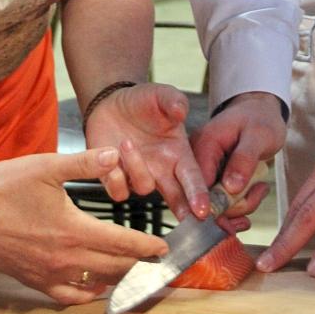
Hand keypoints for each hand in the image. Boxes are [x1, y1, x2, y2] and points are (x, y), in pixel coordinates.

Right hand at [0, 148, 168, 305]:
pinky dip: (88, 293)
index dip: (147, 247)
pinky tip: (95, 286)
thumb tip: (115, 155)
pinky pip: (68, 297)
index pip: (122, 245)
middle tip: (157, 261)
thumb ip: (85, 163)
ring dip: (117, 278)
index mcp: (73, 232)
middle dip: (139, 264)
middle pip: (114, 268)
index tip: (165, 248)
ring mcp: (48, 275)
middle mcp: (64, 260)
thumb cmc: (3, 187)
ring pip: (95, 284)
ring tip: (133, 270)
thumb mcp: (47, 166)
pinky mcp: (33, 282)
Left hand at [84, 82, 209, 220]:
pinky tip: (110, 157)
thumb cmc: (142, 101)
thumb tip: (181, 110)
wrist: (112, 102)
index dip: (199, 193)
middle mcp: (162, 170)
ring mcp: (139, 176)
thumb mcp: (161, 95)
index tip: (204, 209)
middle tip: (188, 218)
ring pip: (144, 187)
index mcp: (178, 153)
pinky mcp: (116, 179)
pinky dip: (114, 178)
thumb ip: (174, 101)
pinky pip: (118, 191)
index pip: (192, 177)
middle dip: (183, 209)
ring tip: (126, 142)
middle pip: (176, 197)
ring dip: (136, 167)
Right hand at [190, 91, 284, 224]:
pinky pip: (224, 200)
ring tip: (260, 189)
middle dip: (233, 207)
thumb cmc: (260, 118)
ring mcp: (205, 169)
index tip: (234, 221)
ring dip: (242, 204)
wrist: (261, 111)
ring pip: (216, 204)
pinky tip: (255, 190)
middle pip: (205, 200)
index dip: (214, 208)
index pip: (198, 185)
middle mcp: (198, 158)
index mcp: (204, 144)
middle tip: (257, 194)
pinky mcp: (214, 177)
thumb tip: (230, 187)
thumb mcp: (258, 135)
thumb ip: (244, 159)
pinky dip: (241, 201)